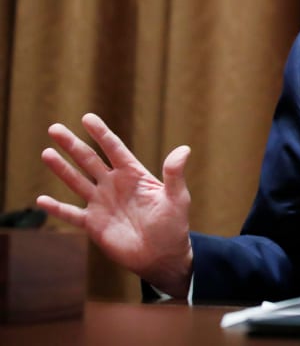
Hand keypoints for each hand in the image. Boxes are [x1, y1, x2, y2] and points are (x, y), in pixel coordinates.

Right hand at [36, 113, 193, 296]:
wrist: (162, 256)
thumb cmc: (174, 225)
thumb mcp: (177, 198)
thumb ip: (175, 174)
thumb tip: (184, 149)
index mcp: (134, 175)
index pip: (114, 149)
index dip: (101, 133)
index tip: (87, 117)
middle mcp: (114, 185)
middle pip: (89, 160)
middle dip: (72, 144)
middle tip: (54, 128)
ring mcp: (102, 203)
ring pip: (76, 181)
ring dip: (61, 169)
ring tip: (46, 152)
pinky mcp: (93, 224)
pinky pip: (71, 214)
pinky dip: (56, 208)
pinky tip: (41, 199)